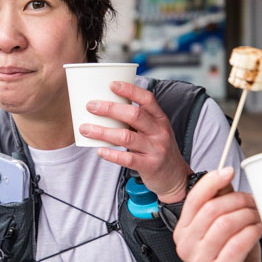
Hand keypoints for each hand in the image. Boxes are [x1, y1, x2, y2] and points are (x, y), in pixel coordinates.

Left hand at [80, 80, 190, 202]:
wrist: (175, 177)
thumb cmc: (157, 148)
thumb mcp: (154, 130)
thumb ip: (137, 119)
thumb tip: (106, 104)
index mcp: (160, 118)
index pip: (147, 99)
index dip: (130, 90)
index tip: (111, 84)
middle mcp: (159, 131)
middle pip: (134, 115)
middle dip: (110, 109)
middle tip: (91, 106)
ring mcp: (156, 149)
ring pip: (126, 137)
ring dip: (103, 132)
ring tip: (85, 129)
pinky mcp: (150, 165)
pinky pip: (127, 159)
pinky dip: (111, 154)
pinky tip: (99, 151)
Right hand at [174, 167, 261, 261]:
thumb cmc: (235, 251)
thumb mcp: (225, 221)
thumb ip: (220, 199)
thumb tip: (223, 173)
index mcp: (183, 229)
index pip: (194, 199)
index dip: (212, 181)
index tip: (229, 171)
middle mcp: (185, 245)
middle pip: (212, 210)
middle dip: (238, 200)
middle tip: (254, 202)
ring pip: (226, 224)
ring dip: (248, 215)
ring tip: (258, 217)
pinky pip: (238, 243)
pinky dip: (252, 231)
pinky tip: (258, 230)